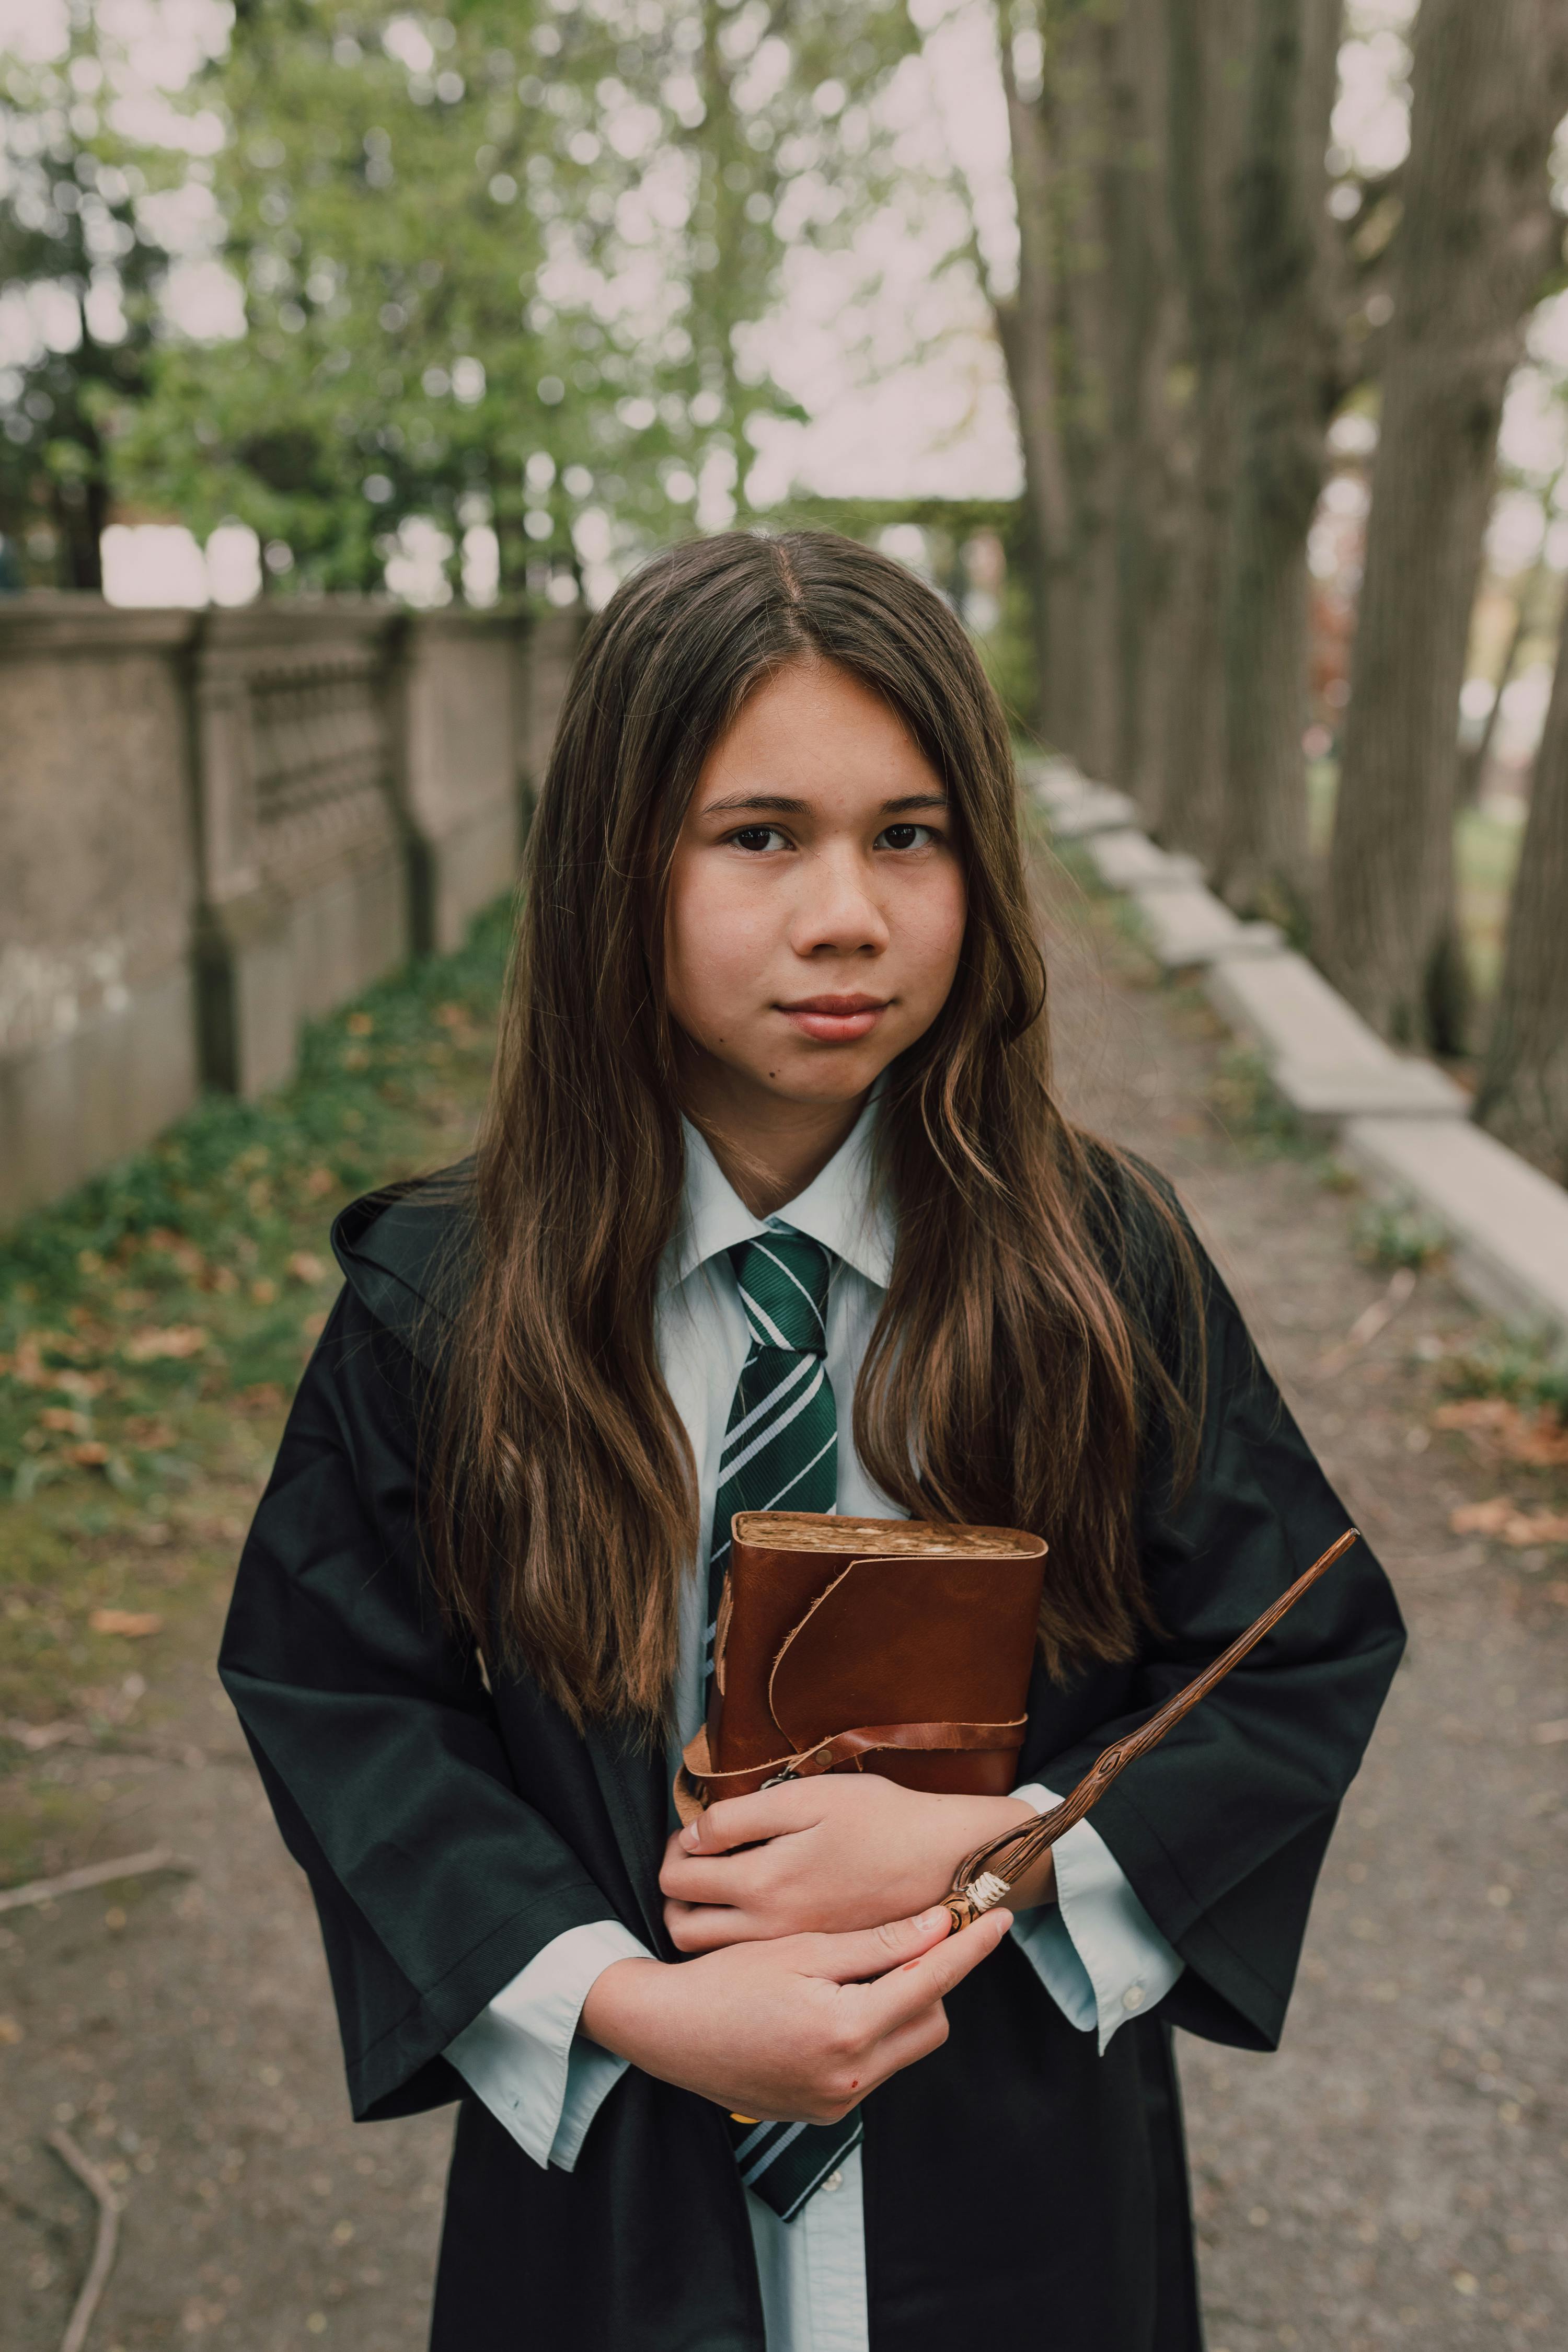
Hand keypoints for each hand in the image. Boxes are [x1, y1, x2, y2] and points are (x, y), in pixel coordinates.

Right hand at [580, 1905, 1011, 2122]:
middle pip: (929, 2022)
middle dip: (931, 1979)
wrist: (666, 2034)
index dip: (969, 1948)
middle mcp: (849, 2081)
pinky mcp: (820, 2113)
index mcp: (847, 2033)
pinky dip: (869, 2033)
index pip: (931, 1983)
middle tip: (913, 1936)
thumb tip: (937, 1924)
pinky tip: (837, 2002)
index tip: (1000, 1918)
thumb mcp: (801, 1949)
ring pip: (903, 2046)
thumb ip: (875, 1944)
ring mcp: (835, 2104)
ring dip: (900, 2006)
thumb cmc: (725, 1981)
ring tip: (865, 1968)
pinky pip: (871, 2068)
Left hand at [659, 1775, 1052, 1950]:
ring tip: (718, 1889)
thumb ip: (741, 1817)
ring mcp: (793, 1952)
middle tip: (694, 1865)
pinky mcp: (816, 1962)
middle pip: (684, 1928)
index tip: (690, 1835)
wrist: (947, 1860)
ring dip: (701, 1921)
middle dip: (675, 1896)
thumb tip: (692, 1835)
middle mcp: (770, 1929)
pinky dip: (737, 1941)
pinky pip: (753, 1961)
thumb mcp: (809, 1797)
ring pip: (713, 1952)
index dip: (674, 1850)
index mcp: (764, 1883)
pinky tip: (756, 1909)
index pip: (678, 1880)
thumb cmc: (881, 1819)